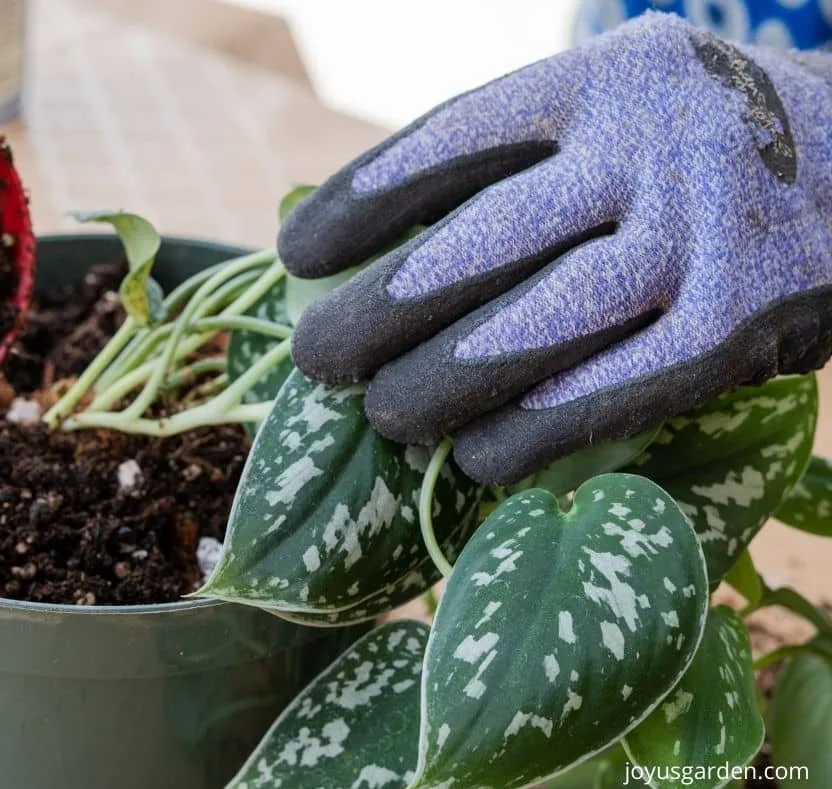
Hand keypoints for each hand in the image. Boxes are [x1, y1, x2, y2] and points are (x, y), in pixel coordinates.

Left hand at [279, 12, 831, 485]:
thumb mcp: (612, 108)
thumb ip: (515, 160)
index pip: (449, 142)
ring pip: (537, 329)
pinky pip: (611, 393)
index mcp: (600, 83)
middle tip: (316, 359)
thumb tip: (371, 250)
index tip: (298, 257)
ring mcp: (703, 239)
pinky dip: (530, 434)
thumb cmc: (690, 147)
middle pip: (478, 246)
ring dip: (441, 384)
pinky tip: (475, 456)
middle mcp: (652, 149)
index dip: (359, 207)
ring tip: (383, 413)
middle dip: (378, 314)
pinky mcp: (740, 328)